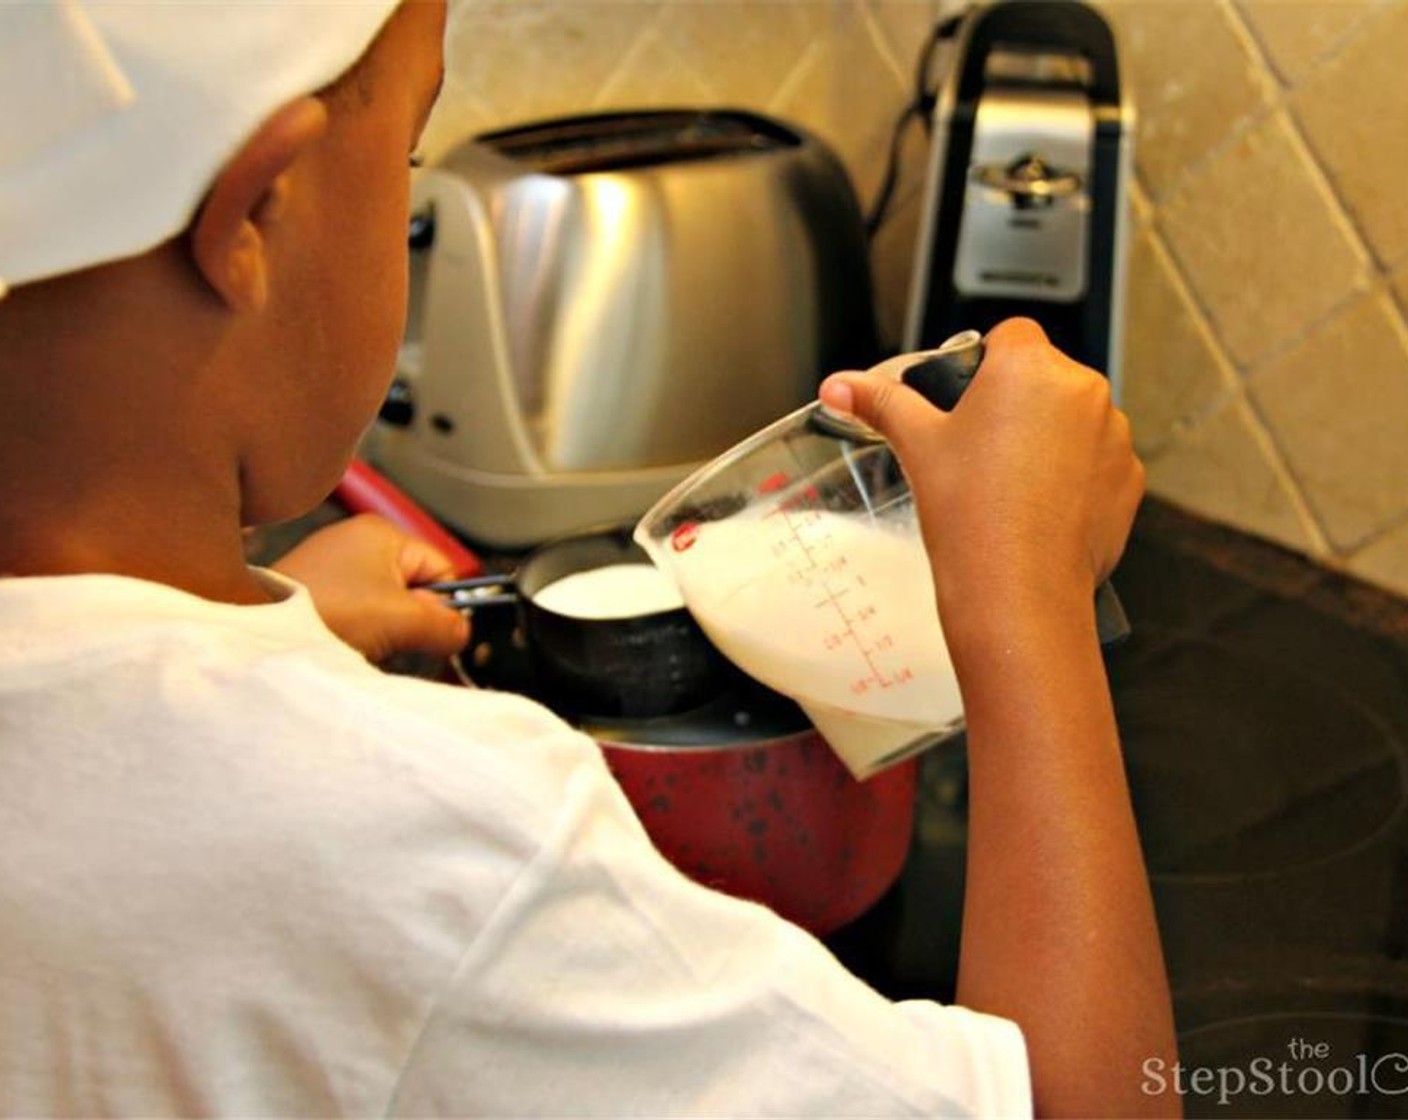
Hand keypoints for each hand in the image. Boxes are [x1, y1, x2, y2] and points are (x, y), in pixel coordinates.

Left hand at [270, 514, 469, 662]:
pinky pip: (356, 614)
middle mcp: (355, 541)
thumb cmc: (326, 612)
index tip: (433, 634)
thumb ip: (445, 625)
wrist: (259, 633)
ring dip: (384, 633)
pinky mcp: (313, 591)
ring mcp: (331, 565)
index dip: (443, 606)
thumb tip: (462, 631)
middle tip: (391, 640)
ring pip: (386, 607)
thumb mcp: (402, 620)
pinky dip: (358, 634)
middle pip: (413, 590)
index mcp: (381, 532)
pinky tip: (342, 643)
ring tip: (361, 643)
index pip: (441, 570)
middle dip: (410, 623)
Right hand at [819, 318, 1143, 629]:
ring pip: (1073, 420)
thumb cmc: (971, 516)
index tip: (966, 398)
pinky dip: (1073, 477)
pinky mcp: (1128, 478)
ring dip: (1048, 439)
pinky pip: (1097, 461)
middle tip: (978, 449)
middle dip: (1015, 404)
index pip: (1011, 335)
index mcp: (1029, 367)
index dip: (985, 363)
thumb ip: (881, 403)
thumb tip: (840, 386)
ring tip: (1008, 484)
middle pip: (1044, 377)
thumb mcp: (918, 446)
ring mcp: (1113, 436)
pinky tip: (1037, 507)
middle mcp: (1083, 391)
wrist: (1017, 591)